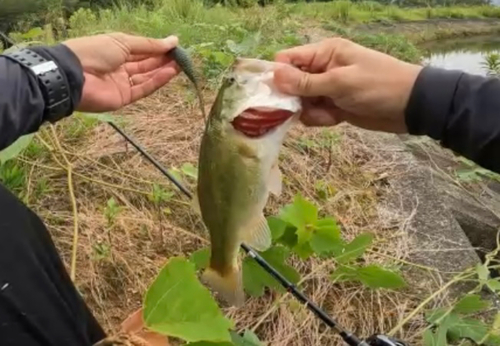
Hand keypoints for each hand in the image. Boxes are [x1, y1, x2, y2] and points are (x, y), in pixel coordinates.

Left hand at [63, 32, 179, 112]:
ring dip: (164, 71)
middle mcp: (120, 67)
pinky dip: (157, 82)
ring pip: (147, 77)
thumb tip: (173, 40)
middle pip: (146, 64)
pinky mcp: (124, 98)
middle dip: (163, 60)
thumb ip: (149, 45)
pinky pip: (143, 89)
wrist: (74, 75)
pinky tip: (169, 74)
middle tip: (182, 56)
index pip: (142, 50)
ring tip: (180, 65)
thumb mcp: (123, 42)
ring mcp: (122, 83)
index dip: (158, 48)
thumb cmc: (95, 51)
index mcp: (116, 50)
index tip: (176, 46)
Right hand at [273, 37, 422, 132]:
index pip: (287, 59)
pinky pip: (314, 114)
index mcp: (324, 53)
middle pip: (290, 84)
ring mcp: (327, 89)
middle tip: (306, 109)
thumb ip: (306, 82)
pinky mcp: (333, 106)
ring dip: (310, 112)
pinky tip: (335, 119)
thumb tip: (273, 75)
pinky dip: (321, 119)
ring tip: (329, 114)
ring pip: (301, 102)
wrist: (410, 107)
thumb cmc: (377, 86)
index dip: (280, 76)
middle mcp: (322, 69)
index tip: (281, 95)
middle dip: (295, 99)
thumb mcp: (340, 82)